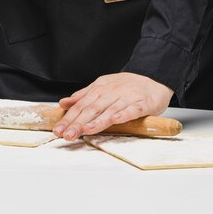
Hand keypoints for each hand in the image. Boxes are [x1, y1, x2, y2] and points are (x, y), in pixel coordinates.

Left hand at [53, 72, 173, 140]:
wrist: (154, 79)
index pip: (81, 105)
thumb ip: (83, 96)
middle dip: (78, 123)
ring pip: (109, 110)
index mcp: (100, 89)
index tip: (59, 129)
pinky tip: (115, 120)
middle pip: (92, 109)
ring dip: (97, 121)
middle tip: (67, 134)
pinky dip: (123, 114)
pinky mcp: (142, 103)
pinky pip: (131, 109)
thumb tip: (64, 103)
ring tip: (86, 130)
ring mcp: (127, 97)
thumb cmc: (127, 87)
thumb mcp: (102, 87)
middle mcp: (111, 92)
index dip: (69, 118)